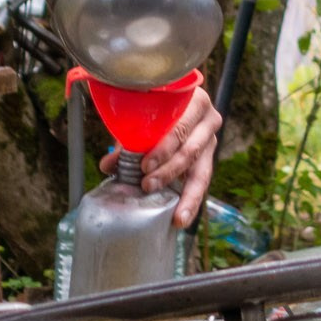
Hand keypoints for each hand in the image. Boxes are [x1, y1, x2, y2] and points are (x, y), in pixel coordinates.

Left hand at [101, 87, 221, 226]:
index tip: (144, 165)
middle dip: (167, 171)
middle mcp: (209, 121)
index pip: (180, 127)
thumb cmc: (159, 107)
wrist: (179, 102)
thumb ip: (128, 139)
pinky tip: (181, 219)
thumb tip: (108, 165)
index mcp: (195, 102)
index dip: (163, 148)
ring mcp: (212, 141)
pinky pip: (202, 183)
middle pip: (190, 150)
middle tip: (147, 185)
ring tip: (175, 215)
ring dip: (184, 194)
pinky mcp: (210, 160)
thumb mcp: (144, 117)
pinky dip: (190, 201)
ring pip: (201, 171)